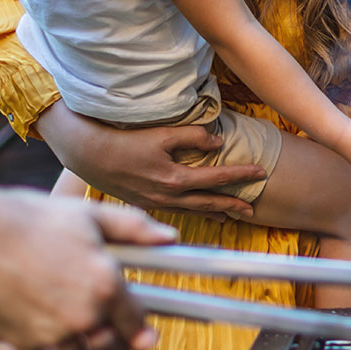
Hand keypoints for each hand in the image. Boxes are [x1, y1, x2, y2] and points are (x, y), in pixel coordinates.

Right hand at [0, 190, 174, 349]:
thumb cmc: (29, 220)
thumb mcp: (87, 215)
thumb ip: (134, 229)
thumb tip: (170, 238)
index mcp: (107, 284)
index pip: (140, 326)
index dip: (142, 332)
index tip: (142, 335)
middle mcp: (85, 316)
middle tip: (108, 344)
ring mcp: (53, 335)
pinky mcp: (23, 344)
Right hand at [38, 101, 260, 215]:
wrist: (88, 155)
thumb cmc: (124, 140)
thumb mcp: (161, 133)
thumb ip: (192, 137)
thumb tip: (218, 144)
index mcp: (175, 179)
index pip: (217, 178)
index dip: (241, 175)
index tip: (261, 172)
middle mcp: (168, 197)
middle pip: (209, 202)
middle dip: (233, 204)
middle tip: (253, 207)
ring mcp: (156, 203)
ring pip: (193, 211)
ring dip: (215, 212)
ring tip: (232, 216)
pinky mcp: (145, 203)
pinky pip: (176, 212)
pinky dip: (193, 213)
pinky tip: (198, 213)